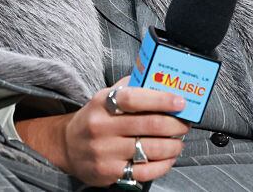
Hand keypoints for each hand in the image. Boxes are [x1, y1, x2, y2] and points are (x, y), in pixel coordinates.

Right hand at [15, 75, 190, 186]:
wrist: (67, 147)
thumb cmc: (94, 119)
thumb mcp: (104, 97)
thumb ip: (129, 88)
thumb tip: (159, 80)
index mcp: (102, 103)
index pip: (135, 98)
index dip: (161, 99)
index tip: (180, 102)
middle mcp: (102, 127)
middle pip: (149, 125)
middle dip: (175, 124)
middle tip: (185, 123)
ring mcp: (106, 151)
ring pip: (150, 149)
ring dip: (173, 145)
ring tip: (179, 141)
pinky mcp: (110, 172)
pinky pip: (145, 171)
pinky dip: (163, 164)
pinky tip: (169, 158)